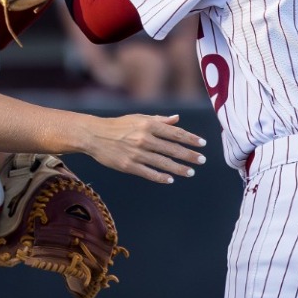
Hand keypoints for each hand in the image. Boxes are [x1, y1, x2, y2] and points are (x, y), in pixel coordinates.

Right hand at [77, 113, 205, 182]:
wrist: (94, 135)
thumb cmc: (119, 125)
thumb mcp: (139, 118)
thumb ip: (159, 120)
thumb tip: (177, 119)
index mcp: (148, 125)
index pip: (175, 133)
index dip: (190, 139)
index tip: (202, 144)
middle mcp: (144, 139)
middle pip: (172, 149)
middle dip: (189, 155)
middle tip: (201, 160)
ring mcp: (136, 153)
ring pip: (163, 163)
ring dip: (179, 169)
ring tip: (190, 172)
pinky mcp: (128, 165)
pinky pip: (148, 173)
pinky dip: (161, 177)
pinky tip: (171, 179)